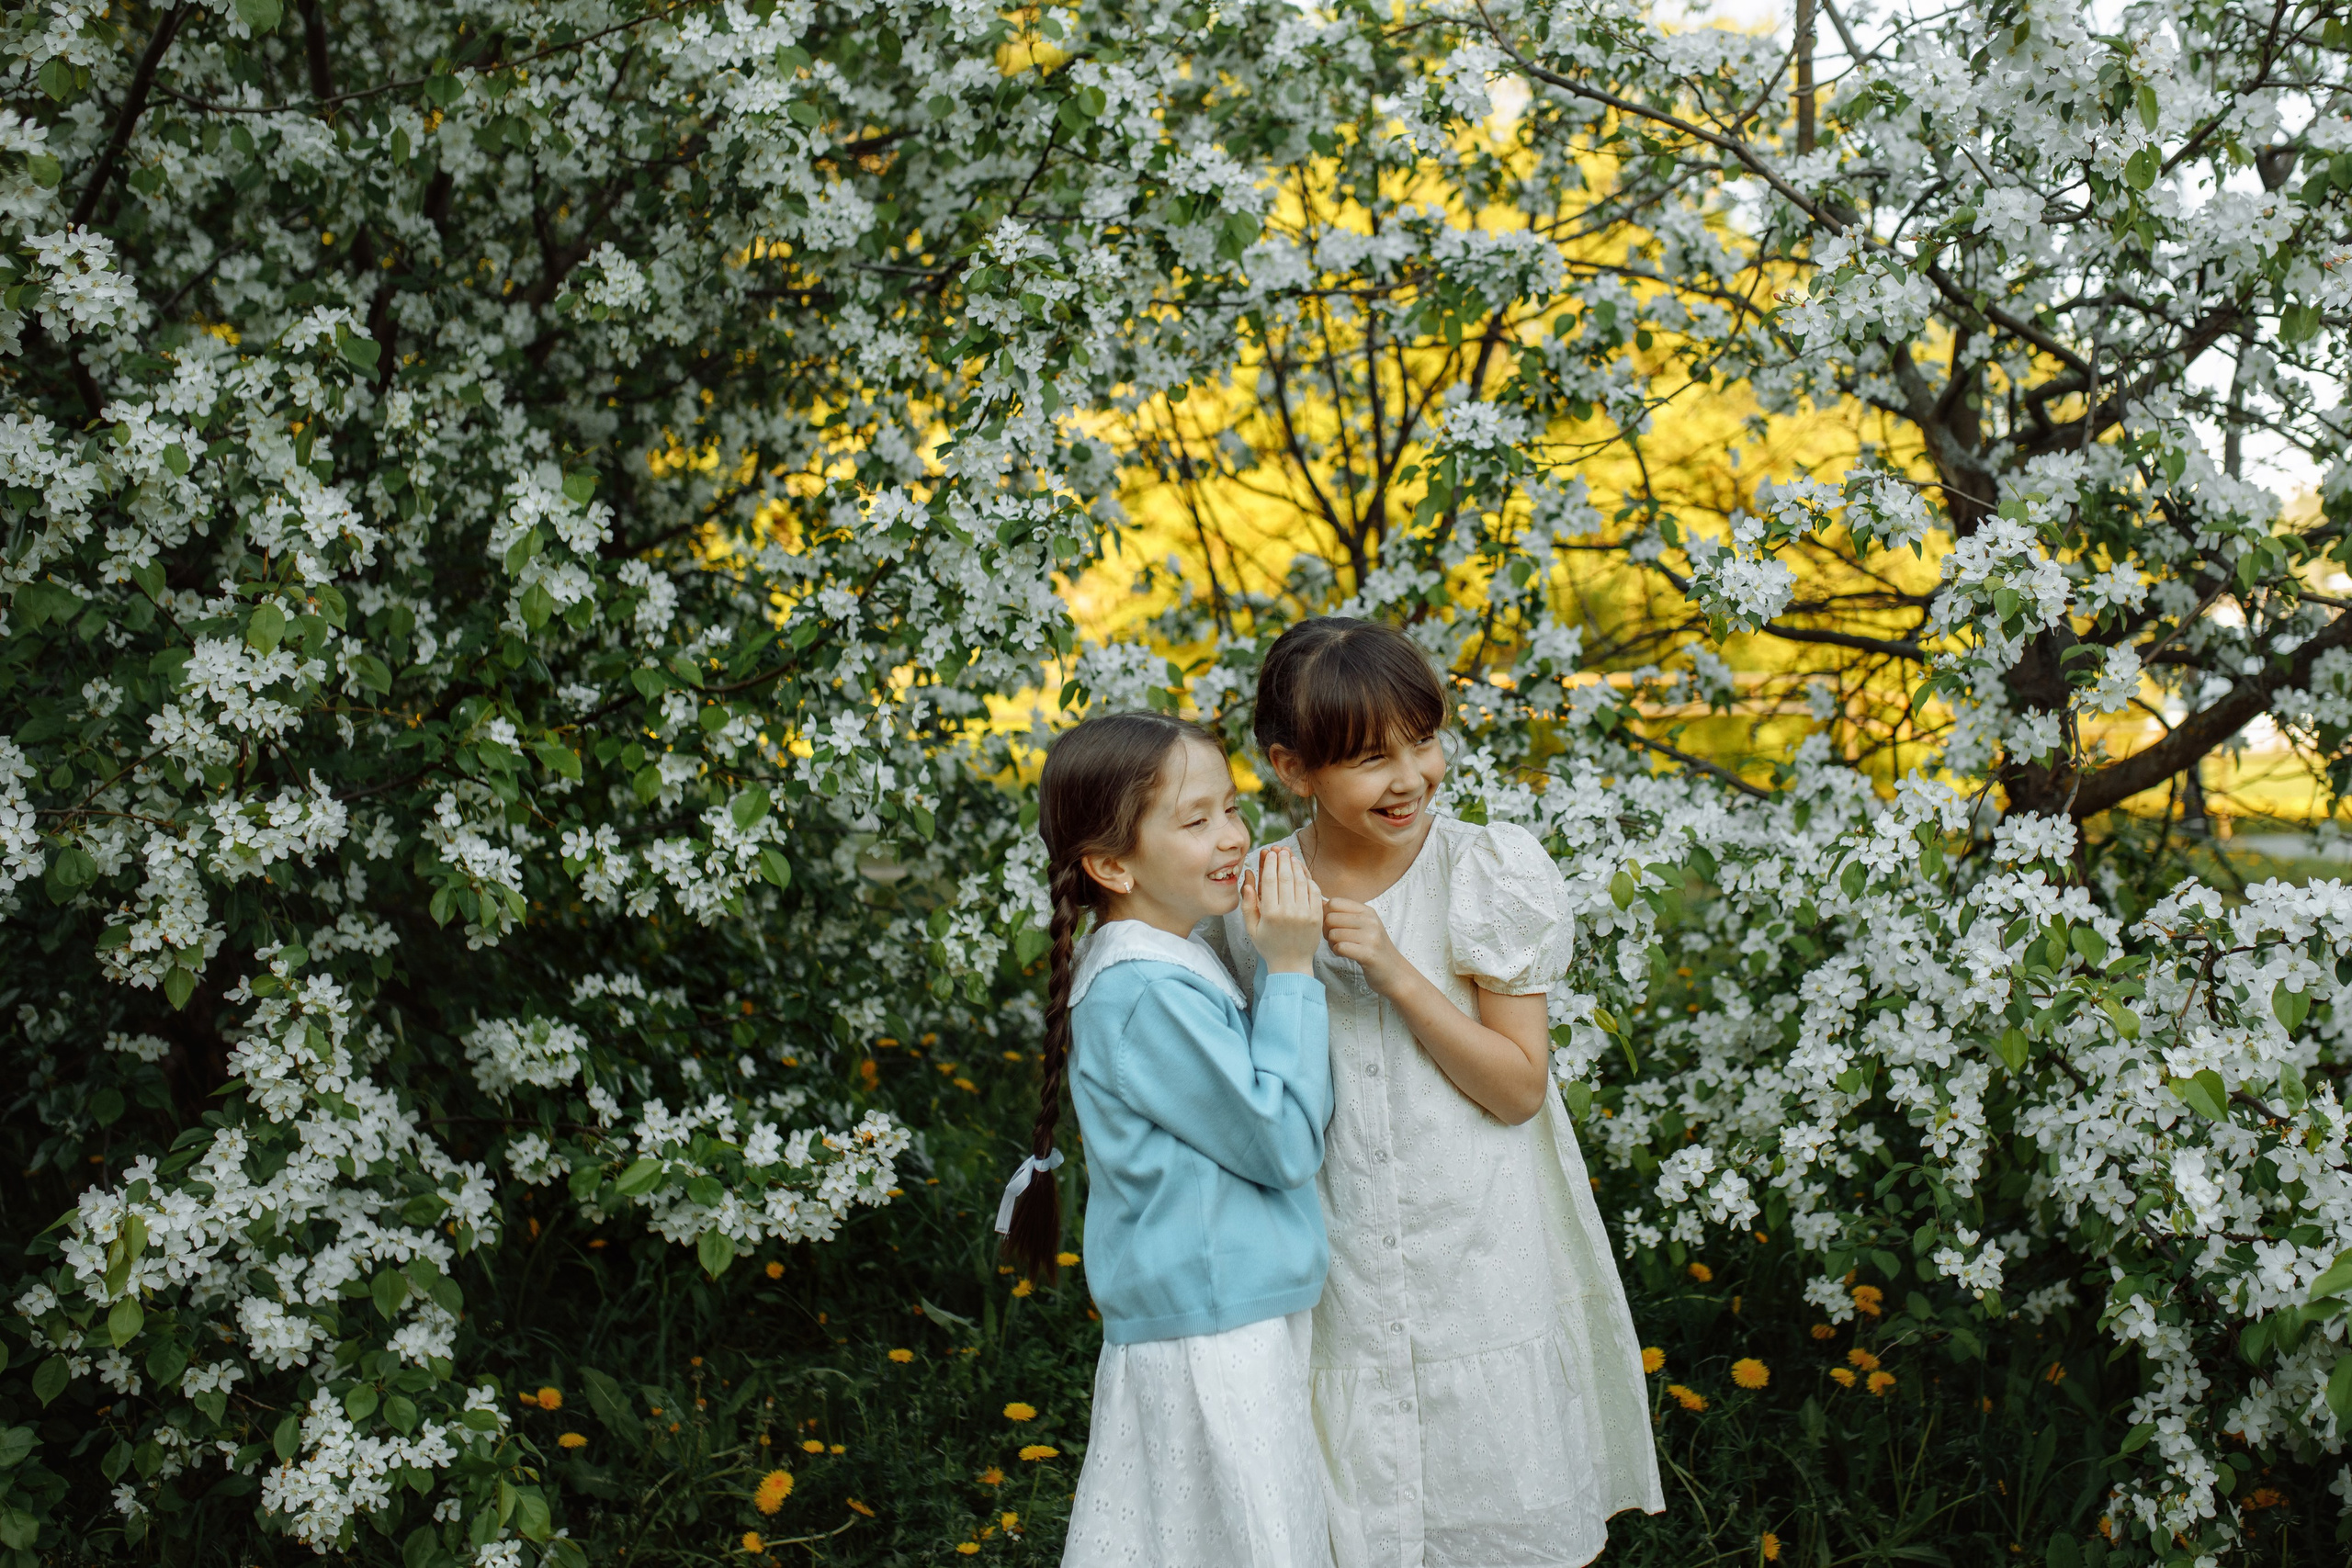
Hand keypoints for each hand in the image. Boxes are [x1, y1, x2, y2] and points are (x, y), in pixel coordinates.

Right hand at [1242, 846, 1323, 974]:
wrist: (1291, 965)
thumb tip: (1248, 879)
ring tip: (1291, 857)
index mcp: (1270, 914)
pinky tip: (1302, 872)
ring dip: (1296, 866)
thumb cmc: (1269, 946)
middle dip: (1283, 860)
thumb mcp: (1252, 927)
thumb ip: (1248, 903)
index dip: (1270, 864)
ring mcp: (1305, 913)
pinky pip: (1314, 891)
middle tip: (1281, 850)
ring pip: (1301, 881)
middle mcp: (1289, 912)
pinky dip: (1308, 879)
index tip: (1270, 853)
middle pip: (1286, 877)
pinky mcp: (1317, 916)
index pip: (1270, 881)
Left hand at [1323, 897, 1407, 995]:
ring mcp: (1370, 937)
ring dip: (1331, 943)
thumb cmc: (1373, 947)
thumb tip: (1320, 901)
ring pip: (1334, 933)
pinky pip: (1340, 947)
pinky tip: (1343, 954)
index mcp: (1367, 911)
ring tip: (1340, 947)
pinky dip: (1337, 952)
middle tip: (1334, 939)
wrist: (1394, 971)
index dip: (1326, 914)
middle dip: (1326, 930)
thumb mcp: (1364, 925)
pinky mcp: (1368, 953)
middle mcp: (1370, 921)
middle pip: (1331, 918)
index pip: (1335, 902)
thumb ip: (1344, 913)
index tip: (1331, 925)